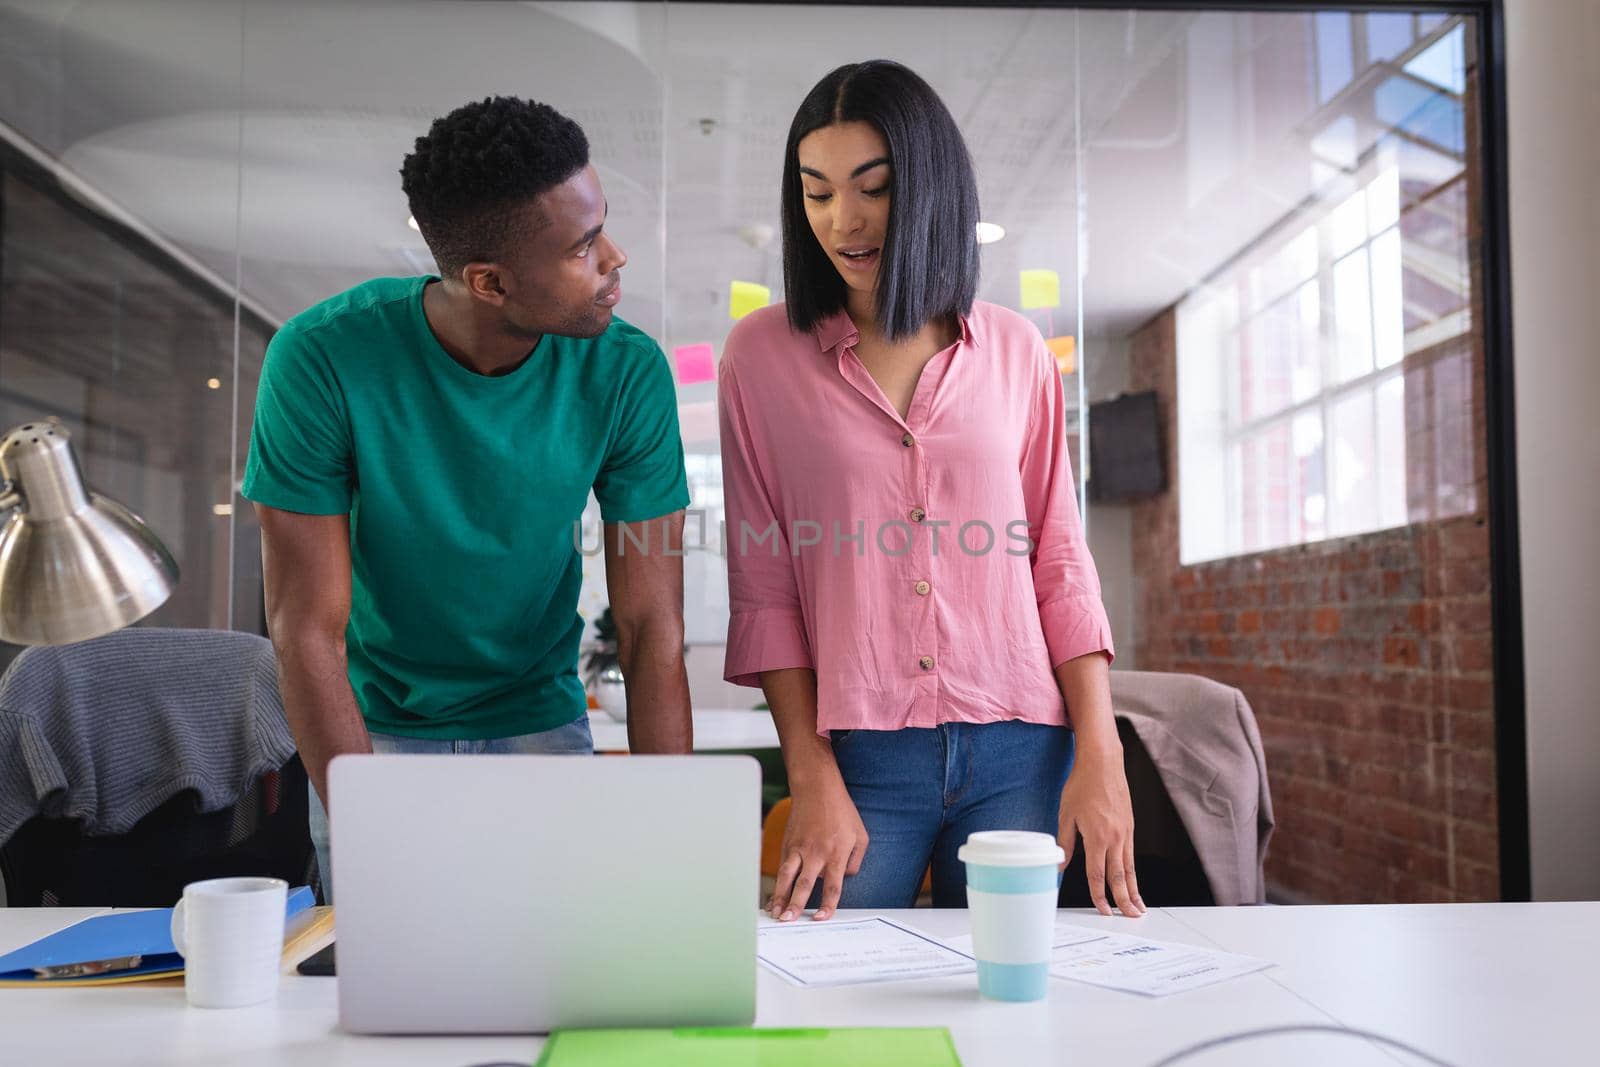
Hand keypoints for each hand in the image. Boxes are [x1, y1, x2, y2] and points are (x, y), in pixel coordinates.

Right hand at [766, 779, 868, 921]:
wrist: (817, 788)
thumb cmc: (842, 811)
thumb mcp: (861, 836)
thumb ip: (855, 861)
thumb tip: (844, 879)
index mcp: (837, 853)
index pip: (833, 886)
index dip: (827, 905)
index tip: (820, 919)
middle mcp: (816, 853)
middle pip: (805, 884)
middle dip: (795, 904)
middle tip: (788, 921)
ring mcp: (799, 848)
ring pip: (787, 876)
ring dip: (780, 896)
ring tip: (775, 913)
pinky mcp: (788, 844)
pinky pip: (782, 867)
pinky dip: (777, 884)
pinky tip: (773, 898)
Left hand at [1058, 736, 1144, 916]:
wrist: (1103, 762)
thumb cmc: (1081, 784)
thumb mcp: (1066, 814)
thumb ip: (1065, 841)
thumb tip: (1060, 864)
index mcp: (1097, 837)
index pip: (1097, 875)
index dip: (1099, 895)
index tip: (1102, 910)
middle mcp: (1114, 838)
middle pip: (1119, 877)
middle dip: (1124, 900)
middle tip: (1131, 918)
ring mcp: (1125, 833)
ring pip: (1130, 868)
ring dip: (1134, 890)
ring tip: (1139, 907)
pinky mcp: (1129, 827)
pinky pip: (1131, 855)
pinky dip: (1133, 872)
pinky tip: (1134, 880)